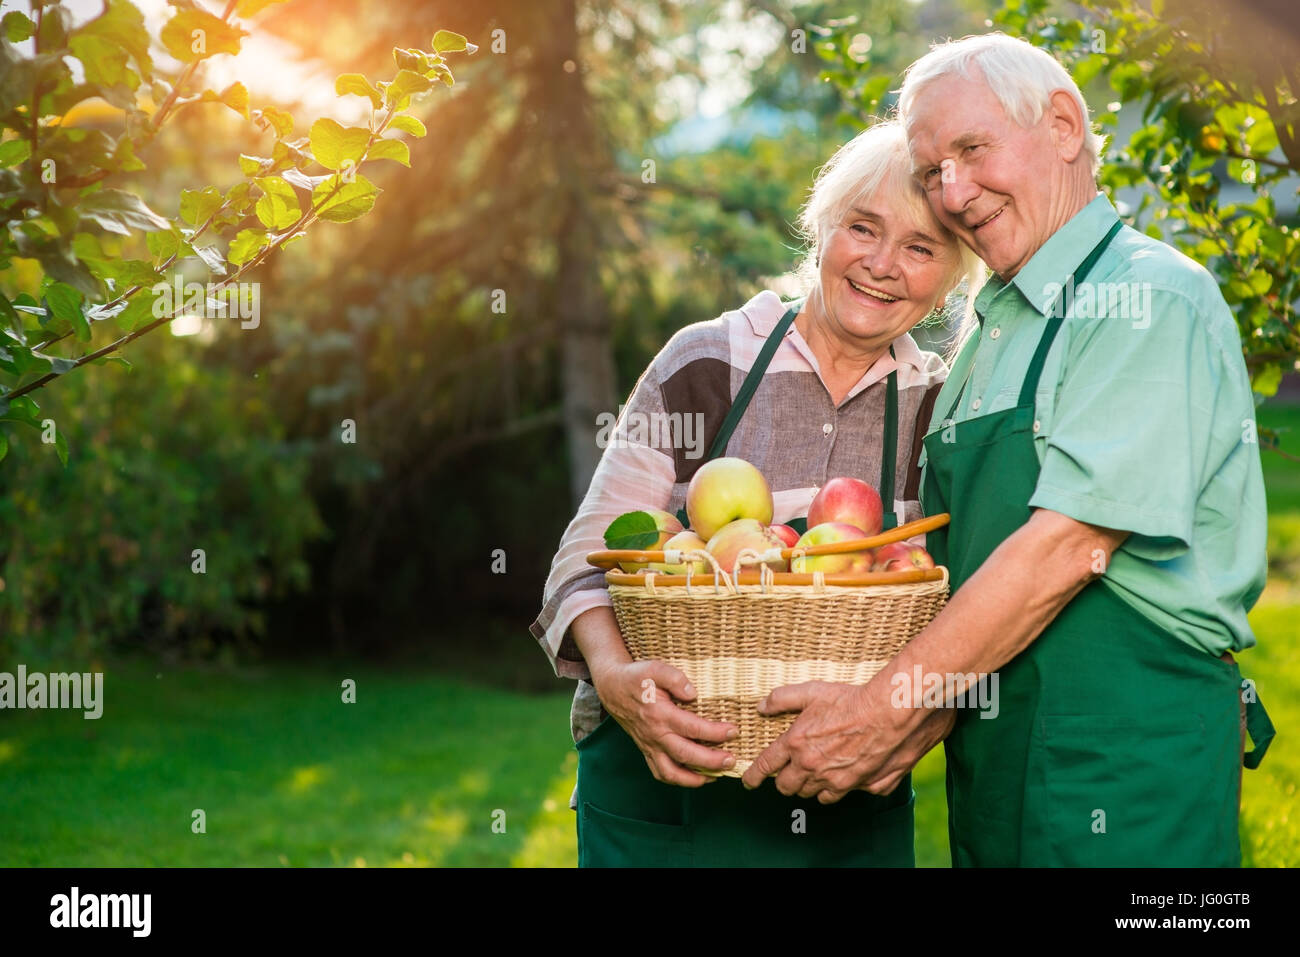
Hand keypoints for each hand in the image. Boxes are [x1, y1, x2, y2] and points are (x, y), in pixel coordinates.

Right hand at [590, 658, 737, 786]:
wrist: (612, 687)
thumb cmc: (636, 677)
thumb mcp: (654, 668)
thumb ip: (675, 678)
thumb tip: (693, 693)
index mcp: (660, 714)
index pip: (692, 728)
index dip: (715, 732)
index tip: (733, 731)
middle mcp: (655, 735)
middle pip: (685, 755)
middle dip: (711, 761)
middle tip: (731, 761)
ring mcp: (649, 745)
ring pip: (671, 772)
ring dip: (695, 779)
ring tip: (716, 776)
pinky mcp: (646, 750)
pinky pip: (660, 772)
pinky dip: (678, 780)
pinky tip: (695, 778)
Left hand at [740, 680, 940, 802]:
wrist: (890, 715)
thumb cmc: (852, 702)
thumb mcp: (812, 692)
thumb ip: (783, 699)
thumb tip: (762, 706)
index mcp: (796, 744)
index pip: (766, 766)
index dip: (753, 776)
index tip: (748, 781)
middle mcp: (812, 767)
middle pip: (786, 787)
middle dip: (783, 781)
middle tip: (786, 773)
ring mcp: (834, 781)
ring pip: (811, 794)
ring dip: (807, 786)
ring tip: (812, 773)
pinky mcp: (856, 787)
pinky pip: (836, 796)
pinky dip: (832, 790)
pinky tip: (836, 778)